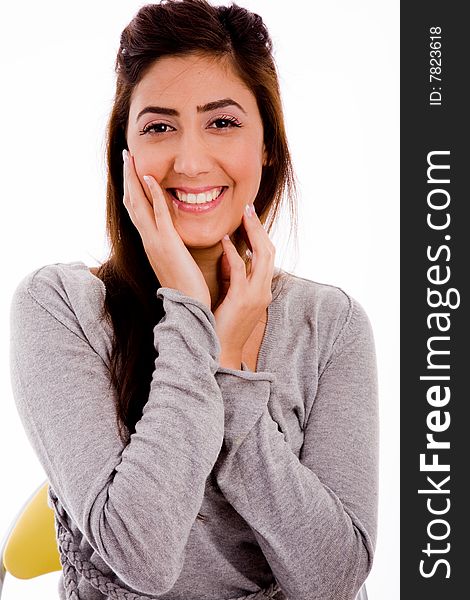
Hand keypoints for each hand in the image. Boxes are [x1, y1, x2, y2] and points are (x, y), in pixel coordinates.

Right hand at [122, 150, 210, 308]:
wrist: (188, 306)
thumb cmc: (187, 288)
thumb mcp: (176, 262)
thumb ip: (173, 247)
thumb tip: (173, 238)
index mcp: (151, 243)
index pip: (137, 211)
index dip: (133, 190)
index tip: (132, 172)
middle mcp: (148, 240)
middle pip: (132, 203)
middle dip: (128, 178)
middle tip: (125, 156)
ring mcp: (155, 241)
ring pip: (139, 204)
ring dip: (134, 179)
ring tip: (131, 159)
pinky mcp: (167, 243)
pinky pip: (158, 214)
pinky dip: (153, 195)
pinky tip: (150, 178)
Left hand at [213, 204, 274, 367]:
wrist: (220, 351)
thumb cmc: (223, 325)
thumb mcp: (233, 297)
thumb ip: (234, 276)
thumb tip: (229, 254)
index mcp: (263, 290)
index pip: (268, 256)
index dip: (260, 235)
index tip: (250, 217)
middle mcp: (264, 291)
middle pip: (269, 251)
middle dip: (258, 228)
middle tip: (248, 208)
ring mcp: (255, 295)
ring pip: (262, 257)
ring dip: (252, 234)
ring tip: (242, 216)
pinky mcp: (242, 300)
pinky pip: (239, 270)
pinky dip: (232, 253)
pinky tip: (223, 241)